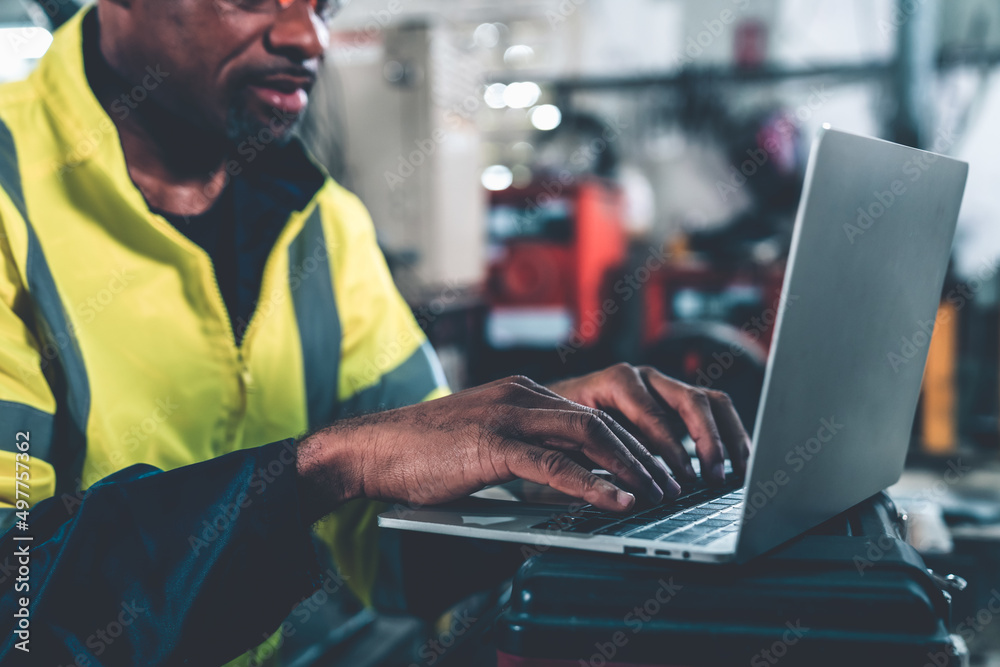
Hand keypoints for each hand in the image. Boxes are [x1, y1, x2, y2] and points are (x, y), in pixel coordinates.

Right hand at [296, 376, 680, 521]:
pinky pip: (555, 464)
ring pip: (590, 436)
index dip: (637, 442)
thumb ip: (529, 454)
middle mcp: (523, 396)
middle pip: (605, 421)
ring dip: (633, 469)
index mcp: (525, 393)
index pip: (597, 414)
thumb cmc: (426, 453)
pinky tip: (618, 503)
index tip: (664, 469)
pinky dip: (593, 485)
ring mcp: (508, 416)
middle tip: (677, 485)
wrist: (372, 448)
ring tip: (661, 496)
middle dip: (649, 455)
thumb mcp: (487, 444)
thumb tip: (572, 487)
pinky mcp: (492, 444)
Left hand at [547, 363, 751, 484]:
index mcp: (617, 381)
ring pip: (710, 402)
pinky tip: (736, 464)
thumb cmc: (560, 426)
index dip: (672, 447)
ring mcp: (664, 385)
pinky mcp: (678, 400)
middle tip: (714, 478)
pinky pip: (715, 410)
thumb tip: (624, 492)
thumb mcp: (570, 439)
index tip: (685, 478)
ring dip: (727, 438)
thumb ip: (596, 457)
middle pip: (691, 400)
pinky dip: (730, 436)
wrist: (554, 408)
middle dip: (708, 441)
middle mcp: (645, 378)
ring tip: (735, 474)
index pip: (653, 413)